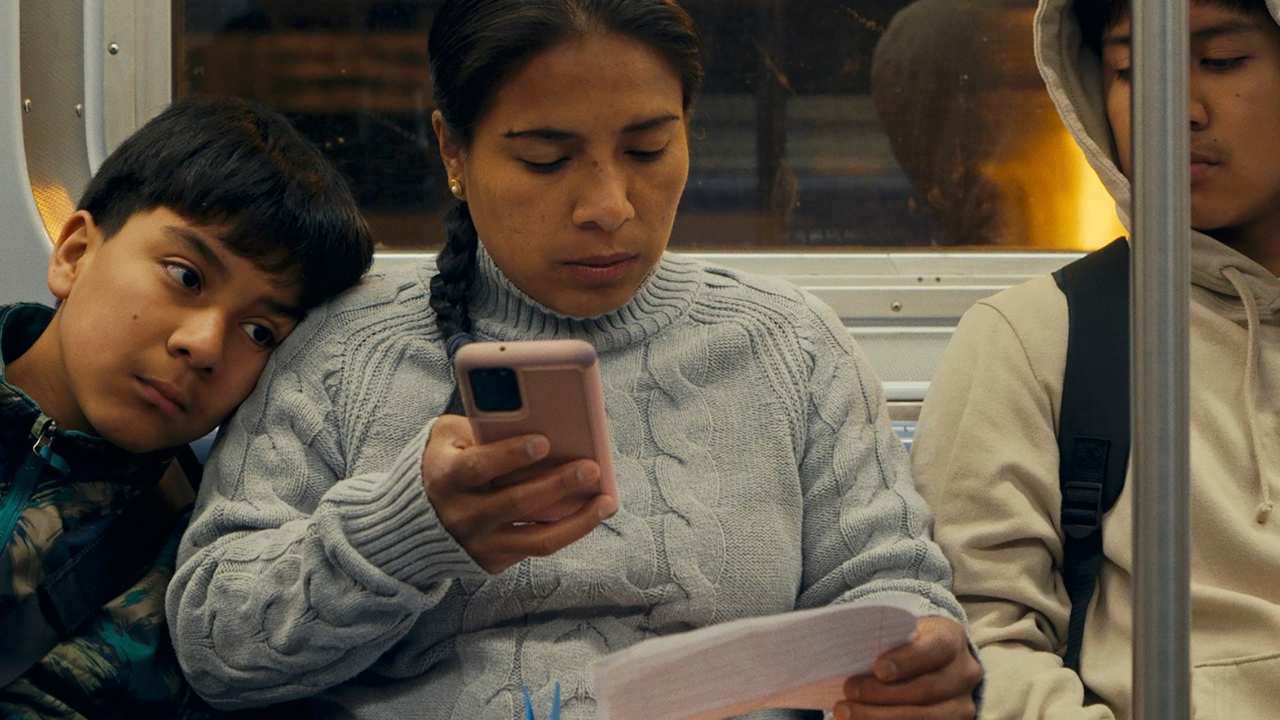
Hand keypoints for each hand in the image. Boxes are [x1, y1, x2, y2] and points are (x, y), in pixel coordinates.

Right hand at [421, 415, 616, 573]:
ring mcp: (480, 543)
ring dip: (578, 520)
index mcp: (447, 478)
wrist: (415, 520)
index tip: (544, 442)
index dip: (510, 455)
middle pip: (517, 503)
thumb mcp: (447, 437)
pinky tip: (591, 513)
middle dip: (558, 484)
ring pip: (537, 539)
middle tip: (592, 468)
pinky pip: (538, 549)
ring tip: (606, 500)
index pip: (479, 467)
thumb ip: (479, 424)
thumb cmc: (446, 463)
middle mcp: (462, 515)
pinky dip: (568, 531)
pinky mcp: (494, 561)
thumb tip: (532, 415)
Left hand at [834, 616, 980, 719]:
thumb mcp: (898, 630)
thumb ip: (882, 636)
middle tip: (848, 691)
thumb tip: (845, 646)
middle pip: (926, 689)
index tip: (877, 668)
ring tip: (845, 712)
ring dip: (880, 717)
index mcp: (950, 638)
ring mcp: (961, 704)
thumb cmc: (902, 641)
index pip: (935, 648)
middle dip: (882, 694)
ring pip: (926, 718)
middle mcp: (964, 673)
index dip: (907, 660)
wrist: (928, 661)